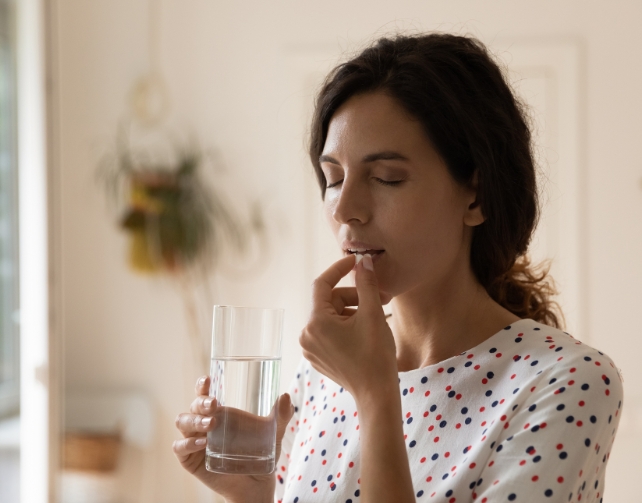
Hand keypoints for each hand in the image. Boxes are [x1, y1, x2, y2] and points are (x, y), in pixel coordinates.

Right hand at [172, 376, 293, 502]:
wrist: (256, 486)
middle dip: (200, 402)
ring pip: (183, 422)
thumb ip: (281, 416)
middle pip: (193, 406)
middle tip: (215, 405)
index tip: (208, 379)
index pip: (205, 394)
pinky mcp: (190, 460)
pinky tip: (202, 443)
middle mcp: (204, 423)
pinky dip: (187, 444)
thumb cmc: (261, 455)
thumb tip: (286, 396)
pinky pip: (180, 448)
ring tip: (210, 425)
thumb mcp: (273, 434)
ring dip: (194, 421)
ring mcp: (195, 441)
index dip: (202, 385)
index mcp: (220, 413)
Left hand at [299, 254, 397, 399]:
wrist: (376, 394)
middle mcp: (307, 334)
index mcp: (315, 322)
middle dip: (355, 296)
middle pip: (329, 301)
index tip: (356, 262)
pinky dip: (346, 325)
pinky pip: (329, 331)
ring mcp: (310, 348)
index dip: (339, 269)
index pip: (322, 284)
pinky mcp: (318, 357)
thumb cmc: (375, 355)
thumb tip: (364, 262)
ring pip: (331, 316)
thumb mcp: (373, 314)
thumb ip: (366, 284)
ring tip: (377, 317)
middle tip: (381, 298)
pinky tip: (366, 331)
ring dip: (352, 311)